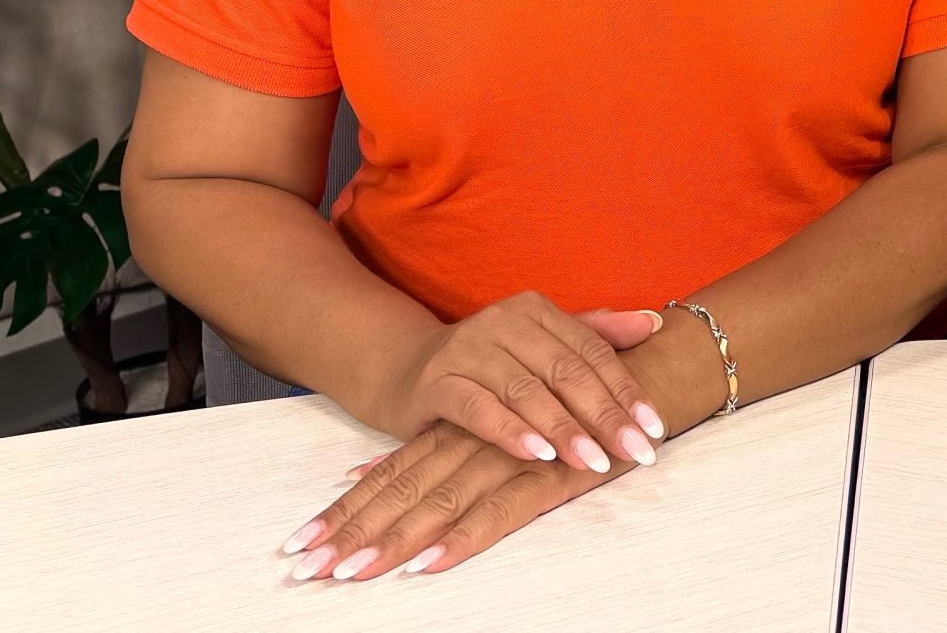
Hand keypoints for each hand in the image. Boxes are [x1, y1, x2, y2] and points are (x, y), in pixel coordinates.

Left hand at [278, 420, 610, 580]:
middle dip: (352, 533)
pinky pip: (501, 511)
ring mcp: (511, 456)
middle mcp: (475, 439)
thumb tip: (359, 470)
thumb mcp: (489, 423)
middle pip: (403, 491)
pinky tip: (428, 564)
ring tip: (347, 575)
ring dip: (392, 542)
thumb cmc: (568, 404)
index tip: (299, 545)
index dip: (346, 510)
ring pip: (440, 503)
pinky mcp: (551, 475)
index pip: (390, 472)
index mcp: (457, 428)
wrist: (648, 370)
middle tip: (305, 571)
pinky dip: (463, 538)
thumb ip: (425, 450)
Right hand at [375, 293, 667, 471]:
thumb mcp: (540, 347)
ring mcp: (467, 349)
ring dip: (564, 429)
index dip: (626, 390)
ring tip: (595, 460)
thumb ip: (594, 335)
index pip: (591, 351)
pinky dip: (511, 431)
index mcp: (536, 310)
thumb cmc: (488, 365)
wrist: (405, 371)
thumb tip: (653, 324)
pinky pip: (479, 408)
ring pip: (526, 391)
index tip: (655, 428)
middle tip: (636, 452)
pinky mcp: (437, 382)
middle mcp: (503, 321)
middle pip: (565, 371)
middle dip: (605, 415)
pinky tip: (539, 454)